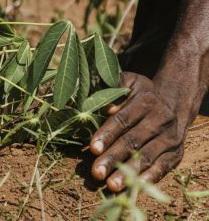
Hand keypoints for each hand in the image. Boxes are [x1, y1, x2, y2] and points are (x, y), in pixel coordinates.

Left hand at [89, 72, 190, 191]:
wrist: (172, 104)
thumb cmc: (140, 94)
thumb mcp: (129, 82)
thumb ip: (115, 90)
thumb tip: (107, 109)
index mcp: (146, 100)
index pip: (123, 120)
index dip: (107, 134)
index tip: (92, 148)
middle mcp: (160, 119)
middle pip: (132, 141)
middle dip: (112, 158)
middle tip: (96, 172)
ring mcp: (170, 138)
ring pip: (146, 157)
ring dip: (127, 172)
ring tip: (111, 184)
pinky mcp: (176, 153)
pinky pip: (162, 167)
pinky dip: (149, 178)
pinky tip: (134, 186)